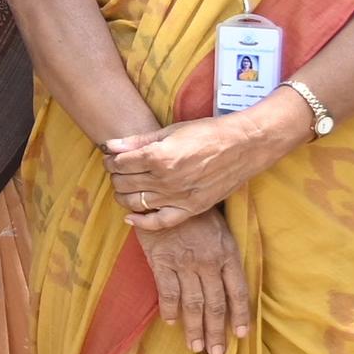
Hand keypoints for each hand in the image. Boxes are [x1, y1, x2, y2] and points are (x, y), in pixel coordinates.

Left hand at [104, 102, 300, 231]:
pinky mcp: (191, 209)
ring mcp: (178, 197)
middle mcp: (165, 179)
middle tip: (118, 170)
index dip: (111, 160)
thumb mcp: (170, 131)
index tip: (112, 158)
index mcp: (158, 156)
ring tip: (125, 186)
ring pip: (135, 202)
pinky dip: (141, 222)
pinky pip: (159, 222)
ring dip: (123, 194)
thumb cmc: (207, 133)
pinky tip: (130, 217)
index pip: (119, 163)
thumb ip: (138, 141)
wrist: (243, 146)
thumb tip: (109, 145)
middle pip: (124, 182)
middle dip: (115, 175)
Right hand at [136, 204, 253, 353]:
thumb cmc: (196, 210)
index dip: (240, 316)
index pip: (238, 292)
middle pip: (215, 304)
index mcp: (227, 254)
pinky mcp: (160, 260)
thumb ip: (225, 255)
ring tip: (196, 347)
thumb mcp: (221, 228)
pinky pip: (167, 291)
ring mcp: (183, 262)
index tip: (241, 336)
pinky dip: (169, 308)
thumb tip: (231, 283)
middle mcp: (208, 262)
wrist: (164, 191)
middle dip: (216, 332)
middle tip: (216, 353)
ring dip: (194, 328)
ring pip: (192, 303)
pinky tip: (171, 322)